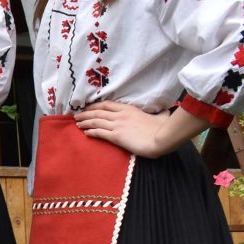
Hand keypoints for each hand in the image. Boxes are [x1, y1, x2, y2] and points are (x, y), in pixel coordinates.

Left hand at [74, 101, 191, 157]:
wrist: (160, 139)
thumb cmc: (162, 129)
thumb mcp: (160, 116)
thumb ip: (160, 114)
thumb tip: (166, 112)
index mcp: (128, 109)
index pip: (107, 105)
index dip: (95, 106)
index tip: (88, 108)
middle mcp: (120, 115)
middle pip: (98, 112)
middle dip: (86, 114)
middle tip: (77, 116)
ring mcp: (117, 125)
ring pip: (96, 121)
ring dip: (85, 122)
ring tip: (77, 124)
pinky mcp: (116, 136)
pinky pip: (100, 133)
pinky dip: (91, 132)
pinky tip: (85, 133)